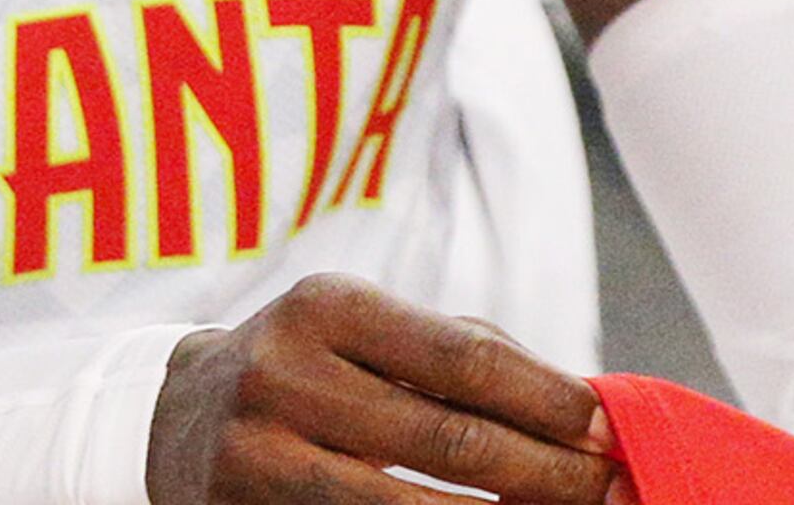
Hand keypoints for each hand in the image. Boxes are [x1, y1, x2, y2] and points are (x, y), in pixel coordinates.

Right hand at [148, 276, 616, 504]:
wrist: (178, 419)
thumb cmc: (309, 370)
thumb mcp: (365, 333)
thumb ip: (465, 356)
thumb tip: (584, 406)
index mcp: (325, 308)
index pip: (465, 358)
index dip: (551, 401)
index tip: (609, 431)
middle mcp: (286, 374)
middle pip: (453, 440)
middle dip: (553, 474)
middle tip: (615, 490)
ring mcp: (263, 453)